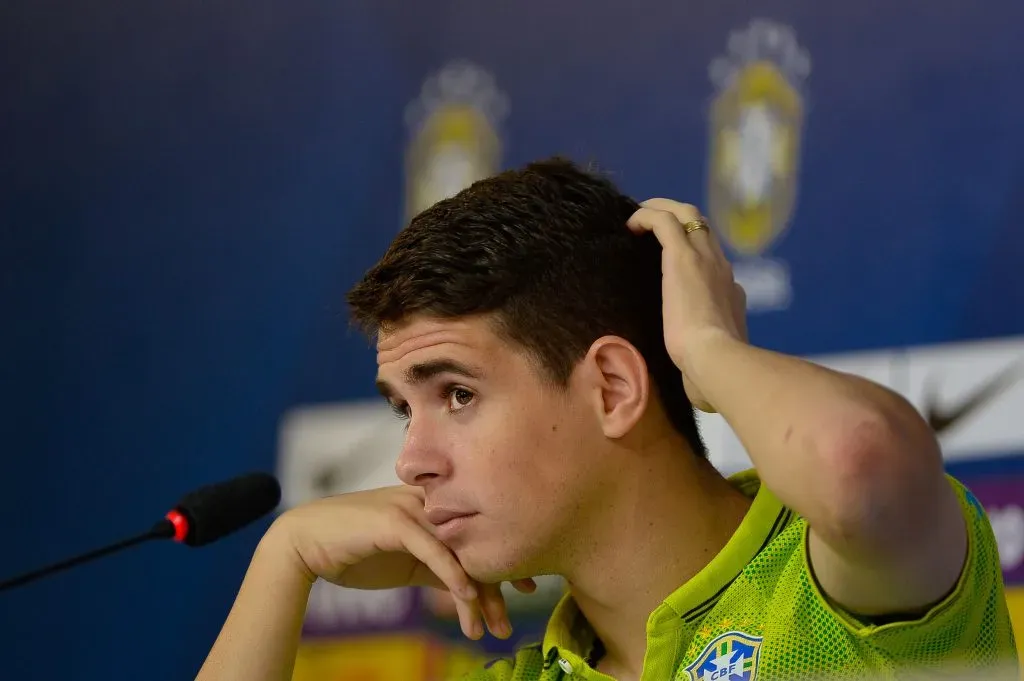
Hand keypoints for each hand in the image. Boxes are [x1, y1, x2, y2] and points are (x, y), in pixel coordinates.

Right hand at [270, 486, 536, 640]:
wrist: (306, 542)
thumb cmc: (355, 549)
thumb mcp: (405, 561)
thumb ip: (434, 566)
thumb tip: (468, 588)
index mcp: (433, 508)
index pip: (478, 535)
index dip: (503, 562)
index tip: (527, 589)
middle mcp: (428, 504)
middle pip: (475, 544)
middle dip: (498, 586)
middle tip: (509, 622)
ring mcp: (412, 509)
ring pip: (459, 552)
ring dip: (479, 594)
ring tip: (491, 627)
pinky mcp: (395, 521)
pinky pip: (434, 550)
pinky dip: (454, 575)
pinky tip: (468, 599)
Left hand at [626, 199, 748, 411]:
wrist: (719, 363)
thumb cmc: (713, 374)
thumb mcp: (709, 363)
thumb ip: (703, 364)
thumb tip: (696, 390)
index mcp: (731, 293)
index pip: (713, 260)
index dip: (691, 251)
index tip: (667, 255)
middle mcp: (722, 269)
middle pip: (702, 226)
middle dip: (678, 217)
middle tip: (650, 221)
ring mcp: (706, 260)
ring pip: (687, 213)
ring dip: (661, 208)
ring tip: (638, 214)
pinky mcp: (685, 258)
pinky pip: (665, 221)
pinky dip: (648, 216)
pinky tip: (630, 224)